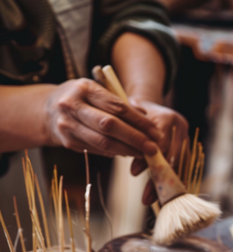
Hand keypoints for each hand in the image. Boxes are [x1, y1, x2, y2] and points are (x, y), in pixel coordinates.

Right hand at [45, 78, 161, 157]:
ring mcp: (68, 126)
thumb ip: (120, 103)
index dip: (138, 121)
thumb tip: (147, 119)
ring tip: (144, 153)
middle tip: (153, 147)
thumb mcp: (98, 92)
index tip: (155, 131)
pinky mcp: (68, 142)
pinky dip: (116, 152)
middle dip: (135, 138)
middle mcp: (72, 106)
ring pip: (103, 143)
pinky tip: (128, 153)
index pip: (117, 106)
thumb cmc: (83, 99)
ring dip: (127, 150)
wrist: (49, 111)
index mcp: (83, 88)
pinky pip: (98, 150)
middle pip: (109, 126)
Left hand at [128, 99, 189, 204]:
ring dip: (166, 185)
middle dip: (158, 179)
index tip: (133, 172)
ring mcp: (186, 138)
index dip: (148, 160)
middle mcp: (181, 128)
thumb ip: (134, 139)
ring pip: (178, 166)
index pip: (160, 143)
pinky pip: (182, 168)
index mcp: (167, 118)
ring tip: (151, 199)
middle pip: (172, 158)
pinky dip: (173, 183)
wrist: (147, 106)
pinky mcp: (188, 147)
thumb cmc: (134, 113)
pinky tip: (165, 196)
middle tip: (145, 198)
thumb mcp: (130, 120)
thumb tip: (134, 170)